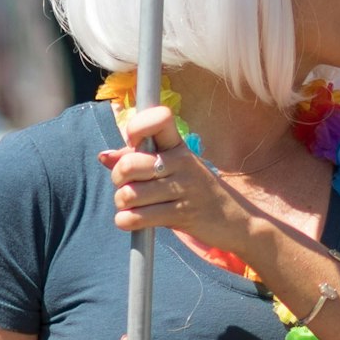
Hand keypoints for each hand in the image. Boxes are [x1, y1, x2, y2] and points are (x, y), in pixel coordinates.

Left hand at [109, 100, 260, 260]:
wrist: (235, 220)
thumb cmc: (195, 191)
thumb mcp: (171, 168)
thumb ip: (136, 158)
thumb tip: (104, 156)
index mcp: (178, 145)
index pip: (158, 119)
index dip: (137, 127)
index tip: (134, 142)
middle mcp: (181, 162)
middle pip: (129, 165)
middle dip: (118, 179)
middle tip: (126, 185)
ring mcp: (183, 188)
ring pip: (129, 194)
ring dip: (122, 204)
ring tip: (131, 206)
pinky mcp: (181, 215)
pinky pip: (137, 217)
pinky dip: (126, 221)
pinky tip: (131, 220)